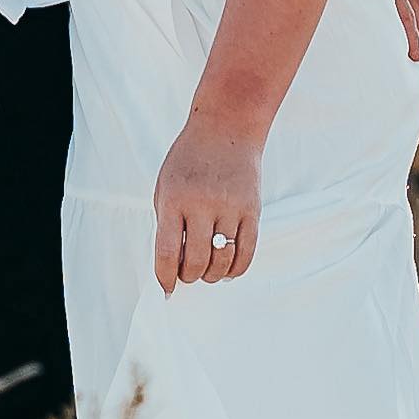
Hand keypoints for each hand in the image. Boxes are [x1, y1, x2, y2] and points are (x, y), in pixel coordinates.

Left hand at [153, 109, 264, 289]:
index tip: (167, 289)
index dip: (166, 278)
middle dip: (190, 277)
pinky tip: (227, 269)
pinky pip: (247, 252)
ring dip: (212, 275)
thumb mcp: (166, 186)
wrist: (226, 128)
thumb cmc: (189, 161)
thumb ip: (168, 225)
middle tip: (188, 274)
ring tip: (207, 270)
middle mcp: (202, 203)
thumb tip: (173, 267)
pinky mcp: (253, 209)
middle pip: (197, 262)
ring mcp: (231, 206)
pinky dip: (236, 269)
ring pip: (222, 261)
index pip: (168, 252)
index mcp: (175, 199)